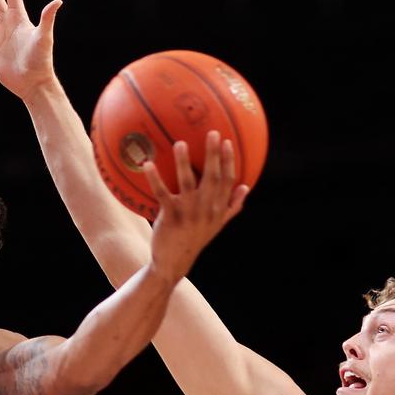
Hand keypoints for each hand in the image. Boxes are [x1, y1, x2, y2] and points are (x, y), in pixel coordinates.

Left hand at [143, 131, 249, 282]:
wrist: (174, 262)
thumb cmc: (195, 239)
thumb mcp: (217, 224)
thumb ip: (232, 205)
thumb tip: (246, 187)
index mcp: (218, 208)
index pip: (228, 181)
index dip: (229, 161)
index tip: (227, 142)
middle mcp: (206, 209)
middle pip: (213, 177)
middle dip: (214, 154)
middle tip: (212, 133)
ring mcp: (189, 212)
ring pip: (188, 182)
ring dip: (184, 162)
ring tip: (180, 143)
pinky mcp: (170, 216)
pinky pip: (162, 193)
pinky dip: (155, 178)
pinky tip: (147, 164)